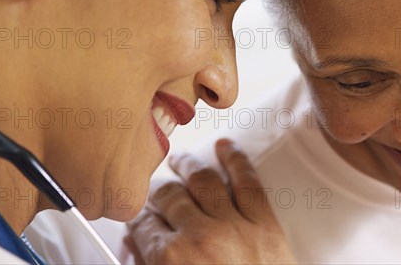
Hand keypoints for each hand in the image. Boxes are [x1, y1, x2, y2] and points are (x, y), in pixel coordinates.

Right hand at [125, 139, 295, 263]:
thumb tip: (134, 246)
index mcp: (171, 260)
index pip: (143, 225)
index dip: (138, 219)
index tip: (139, 216)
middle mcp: (200, 236)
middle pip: (169, 197)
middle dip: (158, 191)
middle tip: (156, 190)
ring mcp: (236, 225)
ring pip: (203, 180)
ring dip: (188, 165)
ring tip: (180, 161)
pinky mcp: (266, 224)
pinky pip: (248, 181)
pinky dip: (235, 159)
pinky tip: (224, 147)